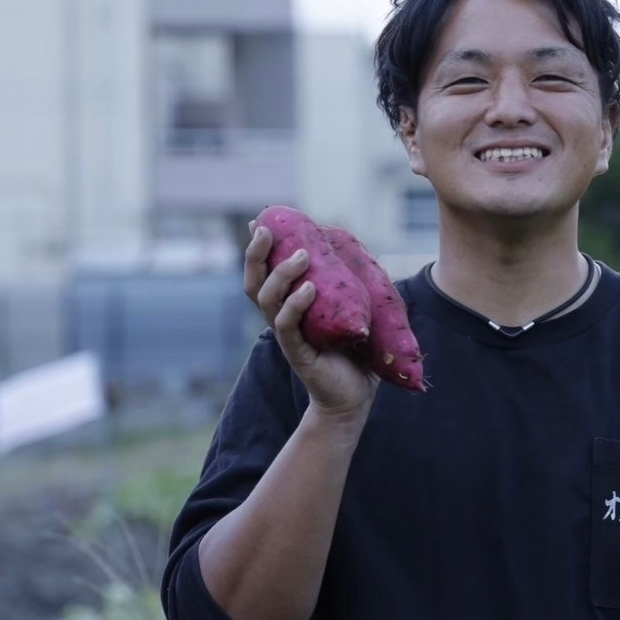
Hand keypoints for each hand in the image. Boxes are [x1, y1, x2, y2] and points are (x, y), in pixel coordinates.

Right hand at [244, 222, 377, 423]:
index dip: (258, 250)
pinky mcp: (298, 353)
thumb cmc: (356, 353)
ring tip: (302, 255)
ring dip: (281, 273)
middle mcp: (282, 319)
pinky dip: (295, 304)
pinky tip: (308, 288)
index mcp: (289, 307)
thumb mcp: (354, 311)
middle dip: (255, 254)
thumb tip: (366, 253)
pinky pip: (288, 325)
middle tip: (267, 230)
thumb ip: (353, 286)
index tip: (261, 222)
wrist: (356, 397)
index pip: (264, 275)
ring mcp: (288, 337)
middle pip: (254, 284)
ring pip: (267, 300)